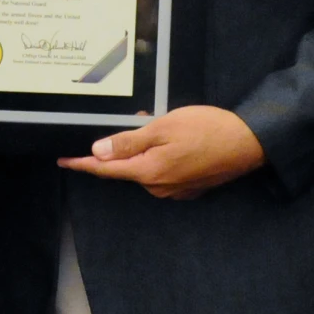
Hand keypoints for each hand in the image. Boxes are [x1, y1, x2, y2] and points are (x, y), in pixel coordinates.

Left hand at [58, 105, 263, 199]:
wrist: (249, 144)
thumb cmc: (207, 129)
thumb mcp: (163, 127)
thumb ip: (129, 142)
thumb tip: (98, 152)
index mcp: (147, 172)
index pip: (105, 170)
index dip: (82, 165)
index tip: (64, 162)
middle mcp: (158, 187)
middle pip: (127, 169)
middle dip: (124, 149)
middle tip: (139, 122)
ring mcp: (175, 191)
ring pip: (147, 170)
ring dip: (146, 152)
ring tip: (166, 128)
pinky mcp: (190, 189)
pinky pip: (165, 174)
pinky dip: (163, 159)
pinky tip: (179, 143)